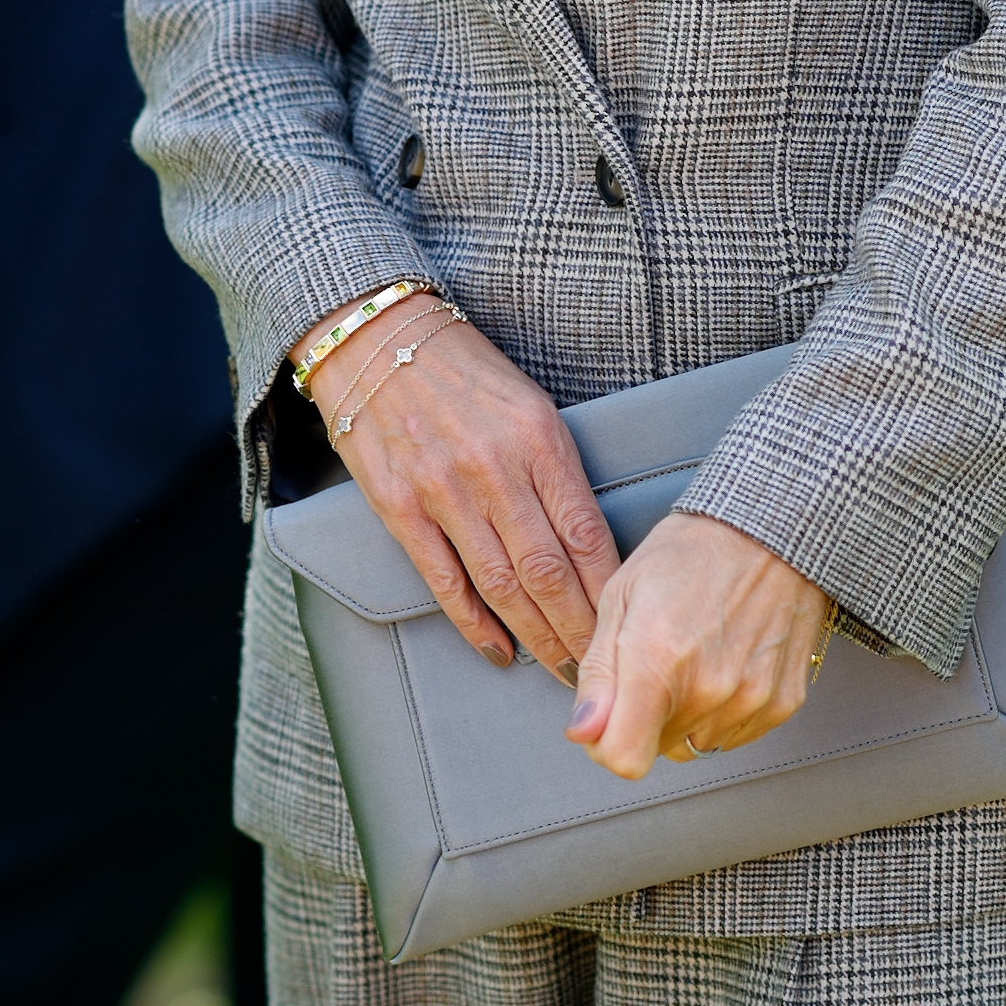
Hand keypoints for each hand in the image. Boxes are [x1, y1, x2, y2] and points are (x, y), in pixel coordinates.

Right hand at [301, 297, 619, 684]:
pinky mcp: (399, 507)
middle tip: (603, 669)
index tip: (627, 628)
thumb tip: (589, 544)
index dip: (608, 593)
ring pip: (502, 586)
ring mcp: (443, 490)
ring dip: (536, 637)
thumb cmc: (465, 372)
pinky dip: (475, 625)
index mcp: (538, 438)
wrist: (378, 337)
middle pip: (548, 572)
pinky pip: (445, 581)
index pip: (586, 533)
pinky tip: (499, 649)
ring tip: (561, 669)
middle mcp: (494, 468)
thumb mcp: (530, 404)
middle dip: (579, 630)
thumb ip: (557, 469)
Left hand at [565, 511, 828, 778]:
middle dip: (646, 719)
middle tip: (658, 659)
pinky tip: (726, 660)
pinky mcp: (783, 702)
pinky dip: (724, 710)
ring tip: (695, 654)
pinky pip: (735, 735)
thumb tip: (583, 735)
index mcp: (658, 661)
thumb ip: (597, 673)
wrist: (768, 529)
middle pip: (658, 751)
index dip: (606, 742)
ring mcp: (751, 699)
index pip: (624, 760)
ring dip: (686, 715)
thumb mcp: (621, 595)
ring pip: (696, 745)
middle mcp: (708, 690)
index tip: (610, 713)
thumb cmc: (688, 553)